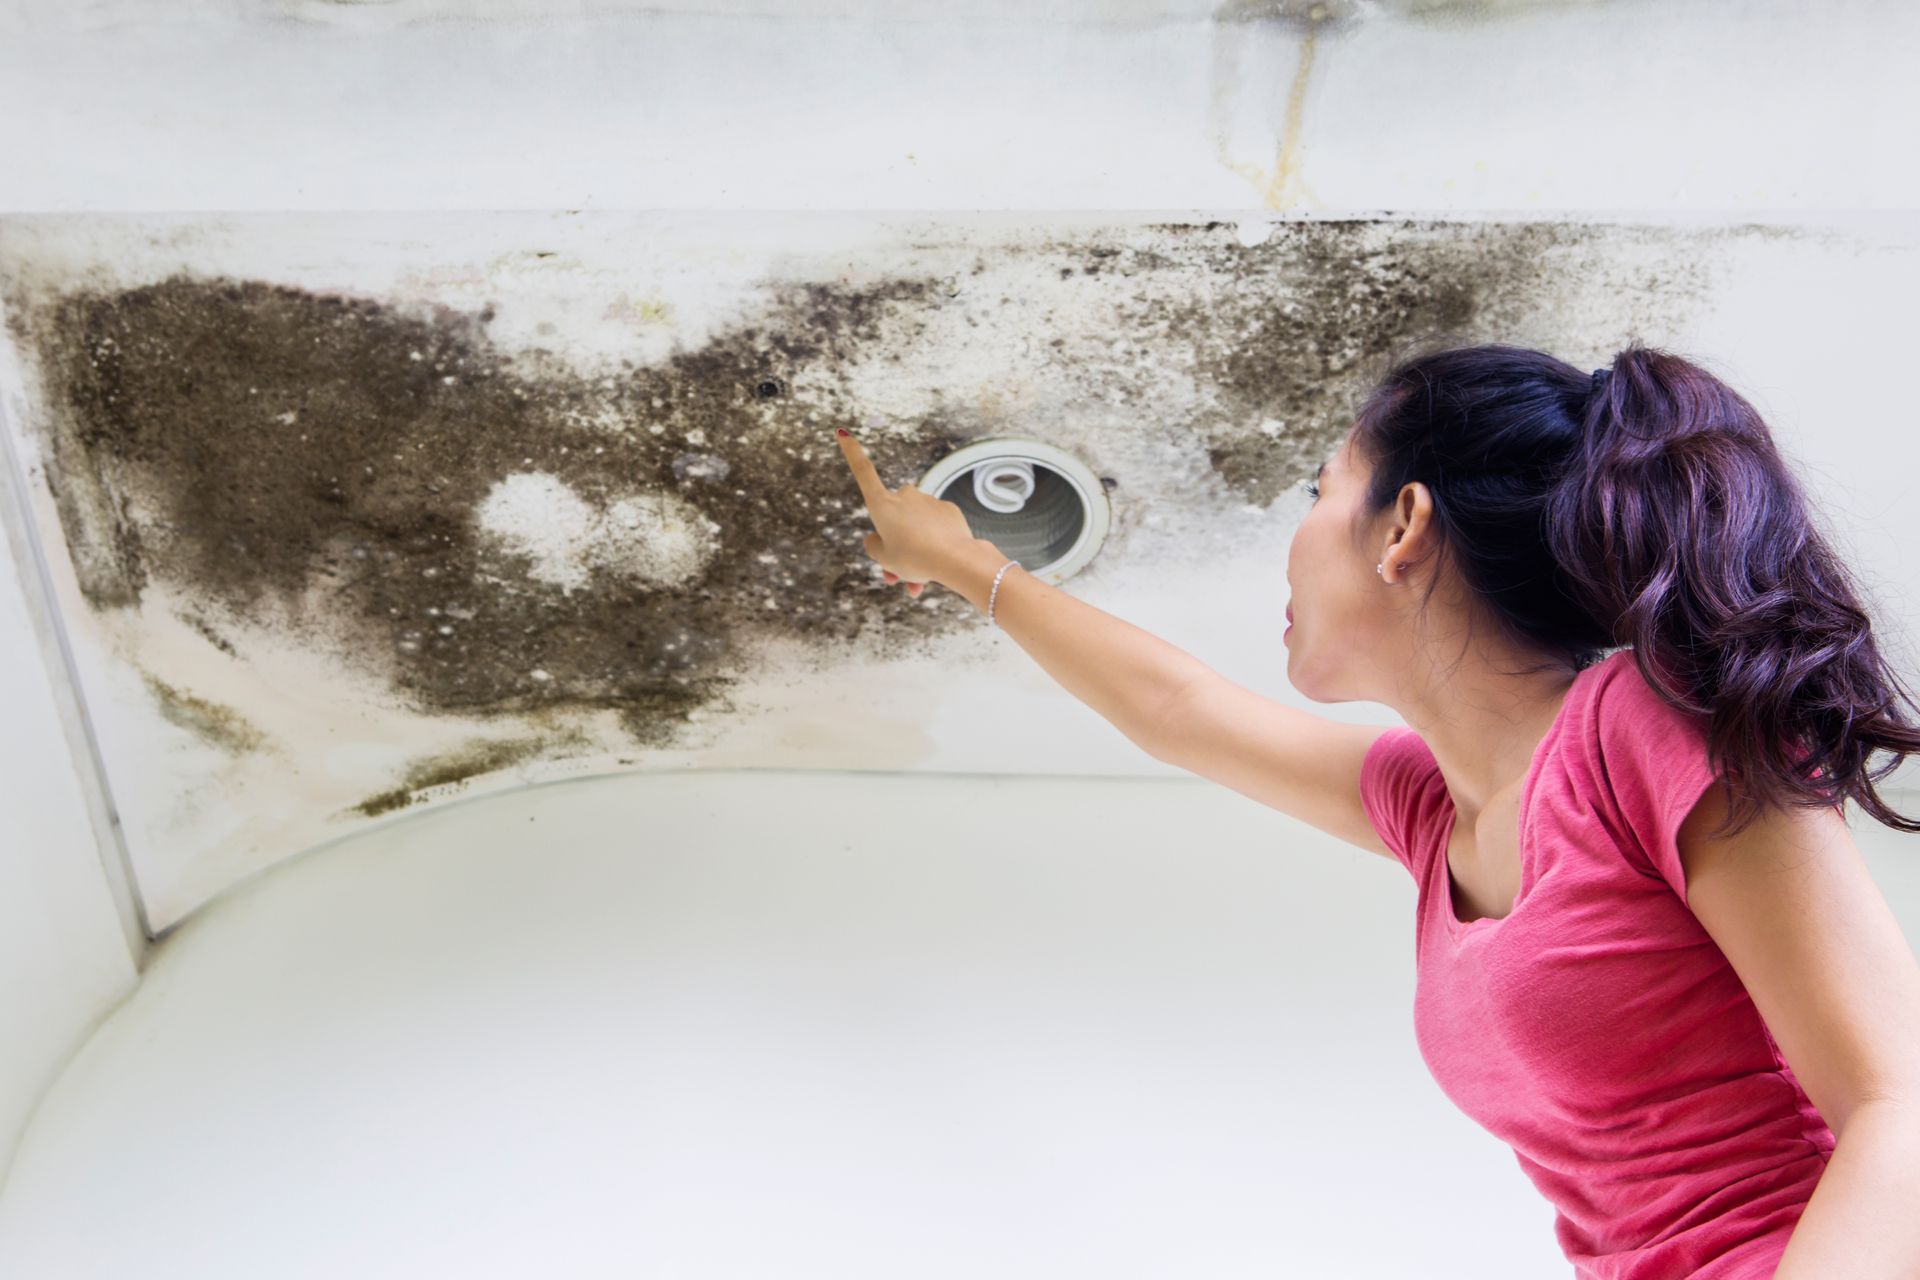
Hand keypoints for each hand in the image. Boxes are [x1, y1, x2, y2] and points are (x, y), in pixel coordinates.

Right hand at [835, 426, 977, 597]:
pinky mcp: (948, 509)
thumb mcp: (884, 559)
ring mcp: (927, 500)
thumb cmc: (914, 559)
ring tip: (919, 583)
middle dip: (894, 544)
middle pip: (893, 520)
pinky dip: (933, 544)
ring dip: (914, 550)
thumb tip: (877, 538)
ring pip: (915, 528)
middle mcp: (904, 496)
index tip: (843, 432)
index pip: (863, 471)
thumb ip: (875, 546)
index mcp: (882, 504)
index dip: (851, 452)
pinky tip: (940, 561)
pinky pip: (934, 527)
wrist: (954, 560)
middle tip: (897, 577)